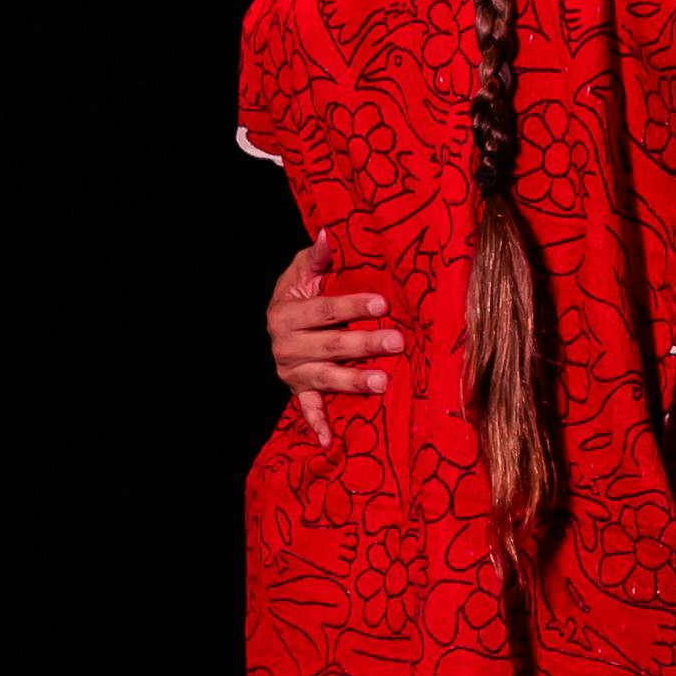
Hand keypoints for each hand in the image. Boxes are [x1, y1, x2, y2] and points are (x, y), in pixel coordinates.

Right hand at [266, 242, 403, 447]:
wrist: (278, 323)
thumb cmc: (299, 292)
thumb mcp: (301, 272)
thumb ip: (316, 257)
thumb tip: (327, 234)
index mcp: (286, 311)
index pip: (324, 309)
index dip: (352, 305)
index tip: (382, 303)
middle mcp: (285, 344)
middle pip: (330, 344)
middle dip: (364, 344)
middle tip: (398, 342)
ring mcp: (292, 371)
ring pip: (325, 378)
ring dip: (352, 382)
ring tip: (383, 383)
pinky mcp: (298, 391)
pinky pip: (307, 409)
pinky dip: (318, 425)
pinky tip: (330, 442)